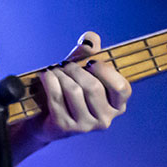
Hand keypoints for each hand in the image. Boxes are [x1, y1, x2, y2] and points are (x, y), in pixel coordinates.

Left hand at [25, 31, 129, 147]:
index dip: (105, 71)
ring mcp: (85, 126)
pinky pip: (56, 97)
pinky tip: (45, 76)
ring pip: (73, 90)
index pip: (121, 88)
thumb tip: (90, 39)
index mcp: (117, 106)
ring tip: (54, 70)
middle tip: (65, 65)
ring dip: (60, 74)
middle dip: (75, 69)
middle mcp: (105, 120)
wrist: (45, 117)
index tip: (90, 63)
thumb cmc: (70, 90)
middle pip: (93, 87)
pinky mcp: (65, 127)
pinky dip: (49, 81)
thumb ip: (89, 52)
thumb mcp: (82, 69)